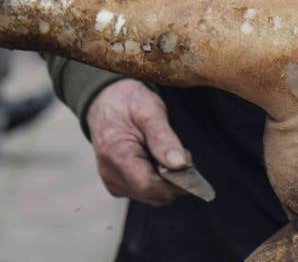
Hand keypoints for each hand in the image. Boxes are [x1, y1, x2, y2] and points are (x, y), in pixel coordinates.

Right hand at [85, 79, 191, 205]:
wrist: (106, 101)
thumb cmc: (129, 103)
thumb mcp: (150, 111)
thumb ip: (164, 139)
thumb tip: (180, 164)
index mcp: (116, 155)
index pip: (149, 185)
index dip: (175, 182)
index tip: (191, 166)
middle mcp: (111, 175)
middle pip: (153, 195)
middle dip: (174, 181)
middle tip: (183, 155)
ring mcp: (113, 182)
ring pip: (151, 196)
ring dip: (167, 181)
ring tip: (169, 154)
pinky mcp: (118, 185)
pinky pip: (145, 192)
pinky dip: (158, 181)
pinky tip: (159, 161)